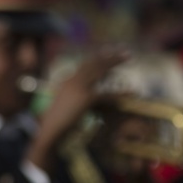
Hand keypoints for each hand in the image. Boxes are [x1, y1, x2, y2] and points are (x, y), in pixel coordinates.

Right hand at [28, 46, 129, 173]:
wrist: (50, 131)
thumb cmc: (56, 122)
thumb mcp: (66, 105)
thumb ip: (76, 96)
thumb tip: (88, 95)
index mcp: (66, 81)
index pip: (85, 65)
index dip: (99, 58)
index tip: (110, 53)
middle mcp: (71, 80)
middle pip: (93, 63)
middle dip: (110, 56)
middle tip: (125, 52)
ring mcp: (78, 88)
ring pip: (100, 71)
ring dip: (115, 63)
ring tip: (129, 58)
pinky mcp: (86, 98)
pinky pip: (107, 94)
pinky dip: (120, 93)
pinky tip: (132, 92)